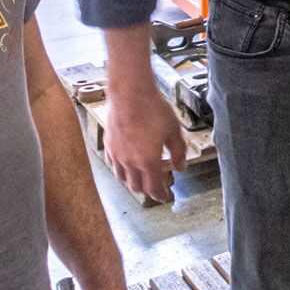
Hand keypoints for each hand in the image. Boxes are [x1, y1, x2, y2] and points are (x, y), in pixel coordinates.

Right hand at [103, 77, 187, 202]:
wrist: (130, 93)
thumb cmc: (153, 109)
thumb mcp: (174, 130)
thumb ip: (178, 152)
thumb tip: (181, 167)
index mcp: (148, 161)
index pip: (154, 188)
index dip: (160, 195)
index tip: (165, 197)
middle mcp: (130, 162)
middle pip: (137, 187)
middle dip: (148, 190)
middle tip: (156, 186)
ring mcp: (117, 154)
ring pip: (122, 178)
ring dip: (132, 182)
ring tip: (141, 178)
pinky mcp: (109, 144)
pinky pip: (113, 165)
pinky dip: (120, 169)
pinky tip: (125, 164)